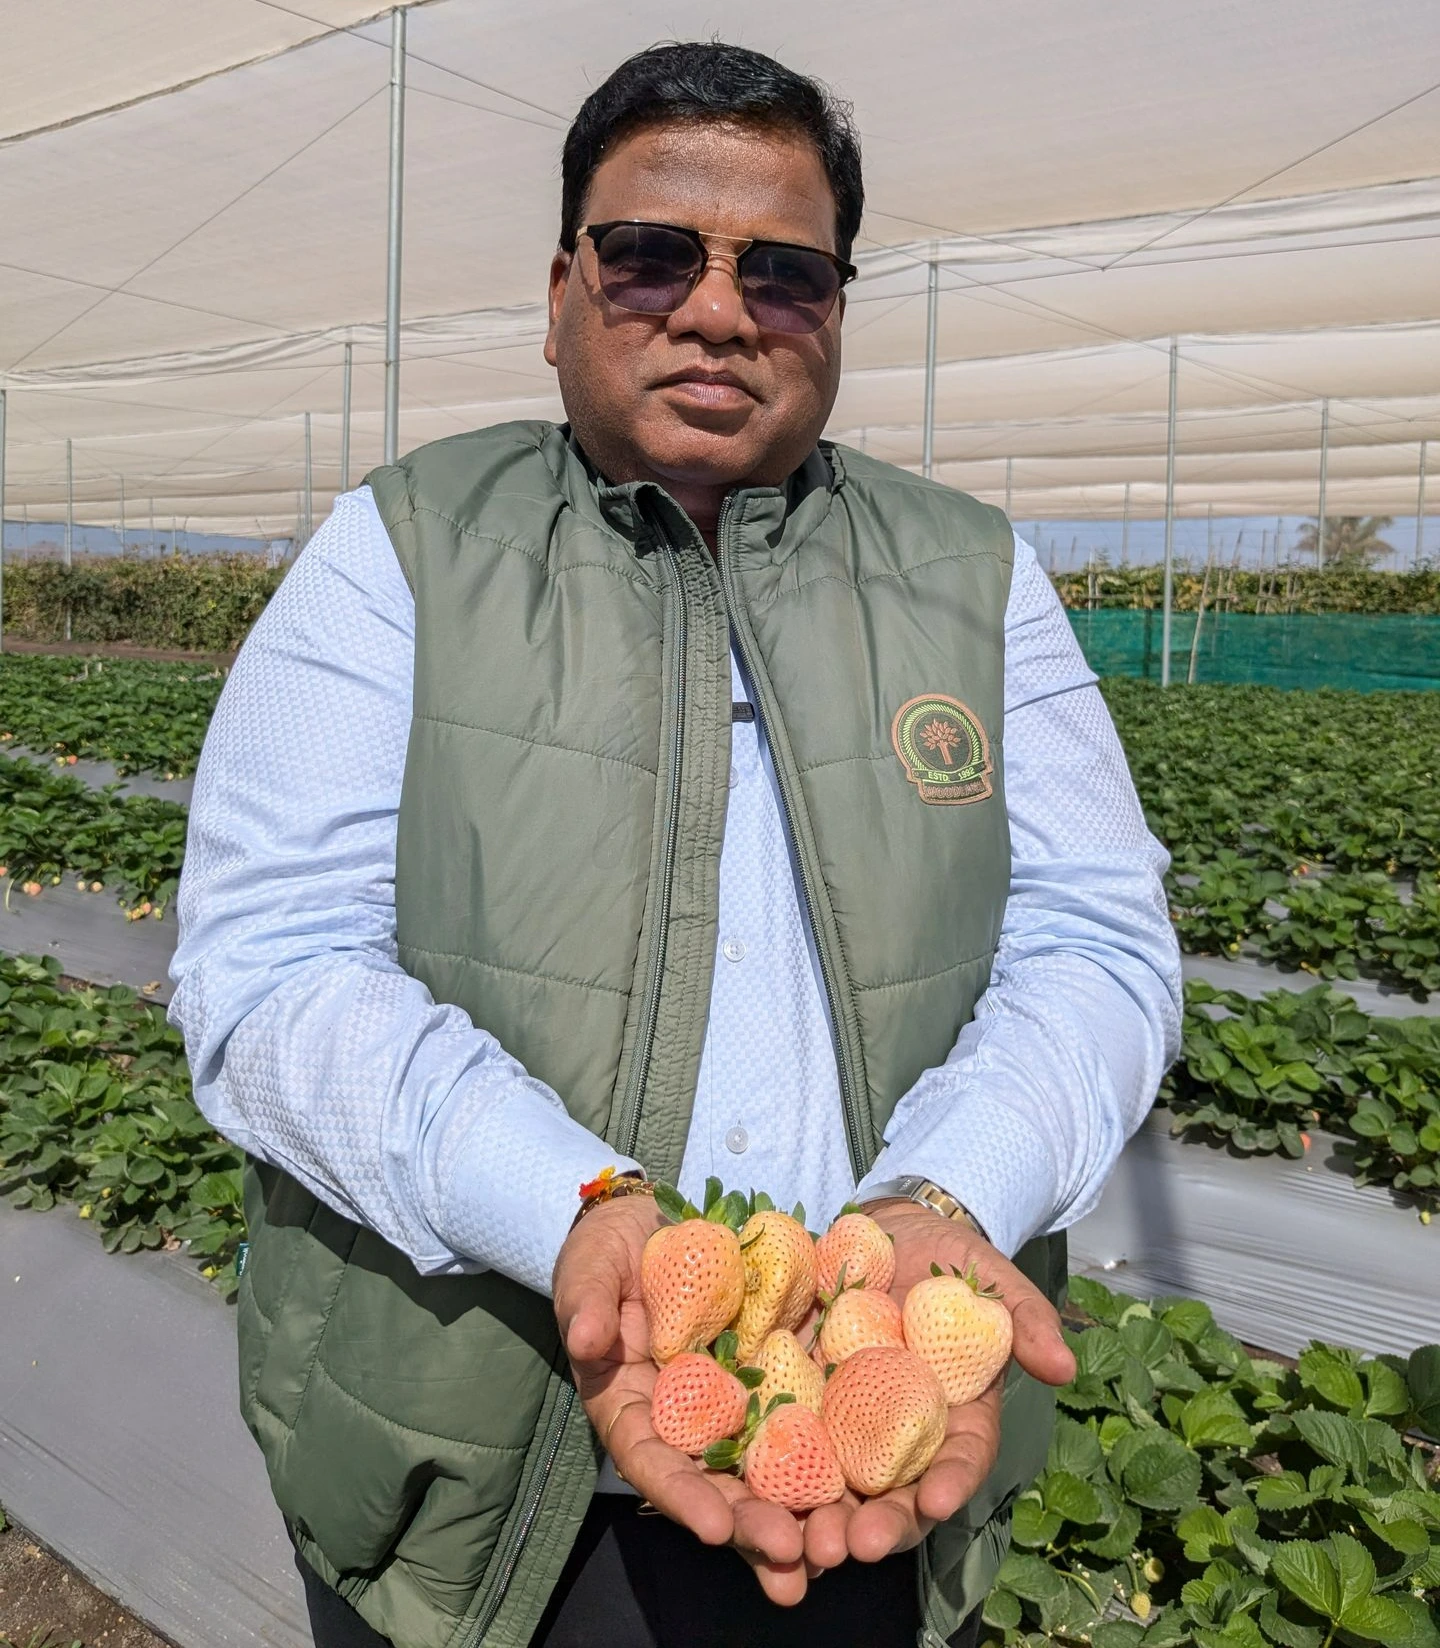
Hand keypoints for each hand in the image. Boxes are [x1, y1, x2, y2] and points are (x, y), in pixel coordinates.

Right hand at [552, 1195, 811, 1603]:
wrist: (655, 1220)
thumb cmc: (610, 1250)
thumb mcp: (590, 1267)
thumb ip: (587, 1302)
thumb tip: (585, 1339)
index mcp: (631, 1408)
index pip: (651, 1462)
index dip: (681, 1495)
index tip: (713, 1526)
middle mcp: (684, 1422)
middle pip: (716, 1483)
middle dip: (751, 1524)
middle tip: (791, 1555)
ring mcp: (733, 1404)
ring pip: (765, 1470)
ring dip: (798, 1513)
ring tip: (833, 1553)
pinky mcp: (774, 1376)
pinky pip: (803, 1418)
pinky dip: (831, 1455)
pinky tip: (865, 1487)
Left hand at [802, 1199, 1076, 1571]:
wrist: (885, 1230)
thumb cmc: (949, 1258)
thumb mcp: (992, 1278)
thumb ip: (1025, 1319)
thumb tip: (1065, 1365)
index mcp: (956, 1415)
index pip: (961, 1459)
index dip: (952, 1484)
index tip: (938, 1503)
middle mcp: (902, 1432)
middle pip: (894, 1492)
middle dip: (879, 1525)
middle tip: (858, 1544)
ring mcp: (848, 1422)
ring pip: (837, 1486)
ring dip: (821, 1521)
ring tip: (806, 1544)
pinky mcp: (798, 1399)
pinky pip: (783, 1443)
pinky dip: (770, 1479)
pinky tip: (753, 1497)